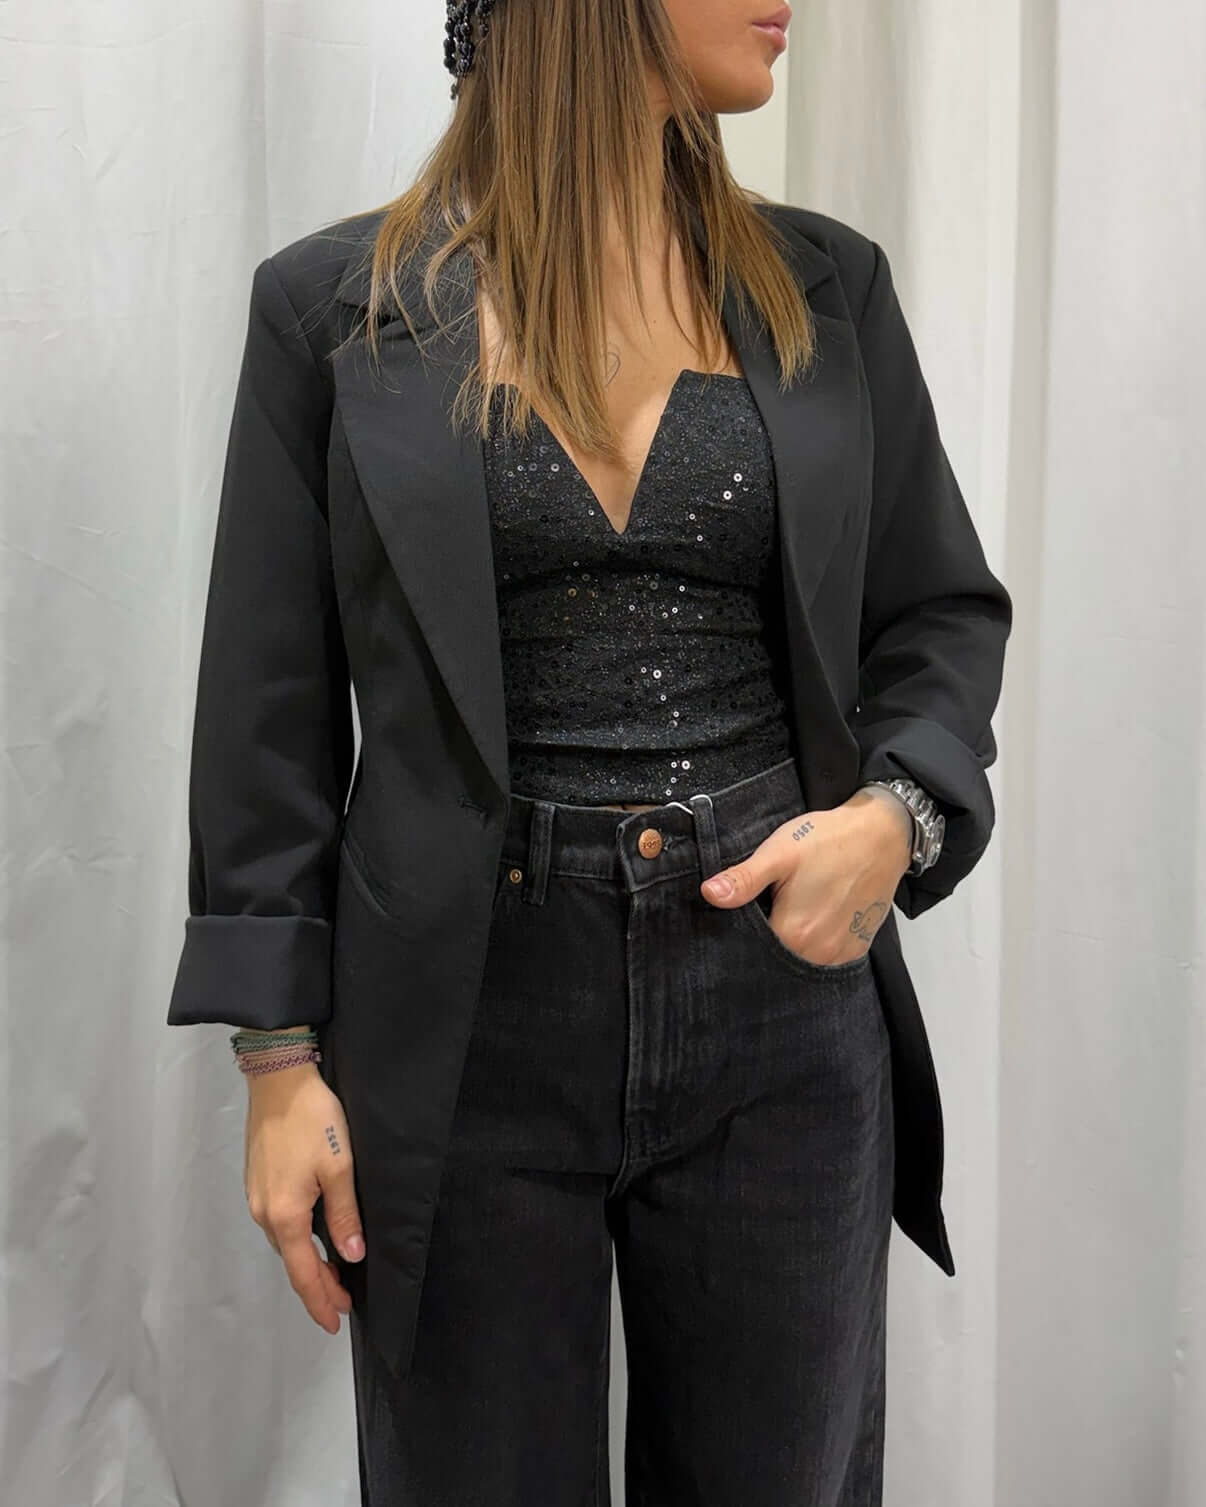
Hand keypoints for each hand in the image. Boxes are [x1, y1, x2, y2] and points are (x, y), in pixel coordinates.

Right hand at [243, 1065, 363, 1333]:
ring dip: (307, 1263)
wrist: (278, 1079)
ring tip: (332, 1276)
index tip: (335, 1323)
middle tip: (342, 1304)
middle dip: (317, 1286)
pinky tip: (312, 1239)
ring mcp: (256, 1197)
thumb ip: (344, 1213)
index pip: (304, 1273)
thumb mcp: (339, 1165)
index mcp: (285, 1215)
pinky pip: (279, 1224)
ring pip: (285, 1243)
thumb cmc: (313, 1119)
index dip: (320, 1301)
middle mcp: (264, 1213)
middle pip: (292, 1262)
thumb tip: (351, 1255)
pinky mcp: (257, 1181)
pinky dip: (297, 1241)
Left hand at [698, 785, 912, 965]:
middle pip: (776, 955)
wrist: (882, 835)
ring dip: (793, 941)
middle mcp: (819, 954)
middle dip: (767, 936)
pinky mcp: (857, 947)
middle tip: (773, 902)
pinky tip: (815, 914)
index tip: (747, 908)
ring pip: (801, 957)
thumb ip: (744, 879)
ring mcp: (841, 954)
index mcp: (794, 933)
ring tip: (795, 906)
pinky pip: (825, 955)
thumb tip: (709, 894)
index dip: (742, 928)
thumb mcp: (779, 854)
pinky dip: (816, 942)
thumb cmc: (829, 840)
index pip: (751, 946)